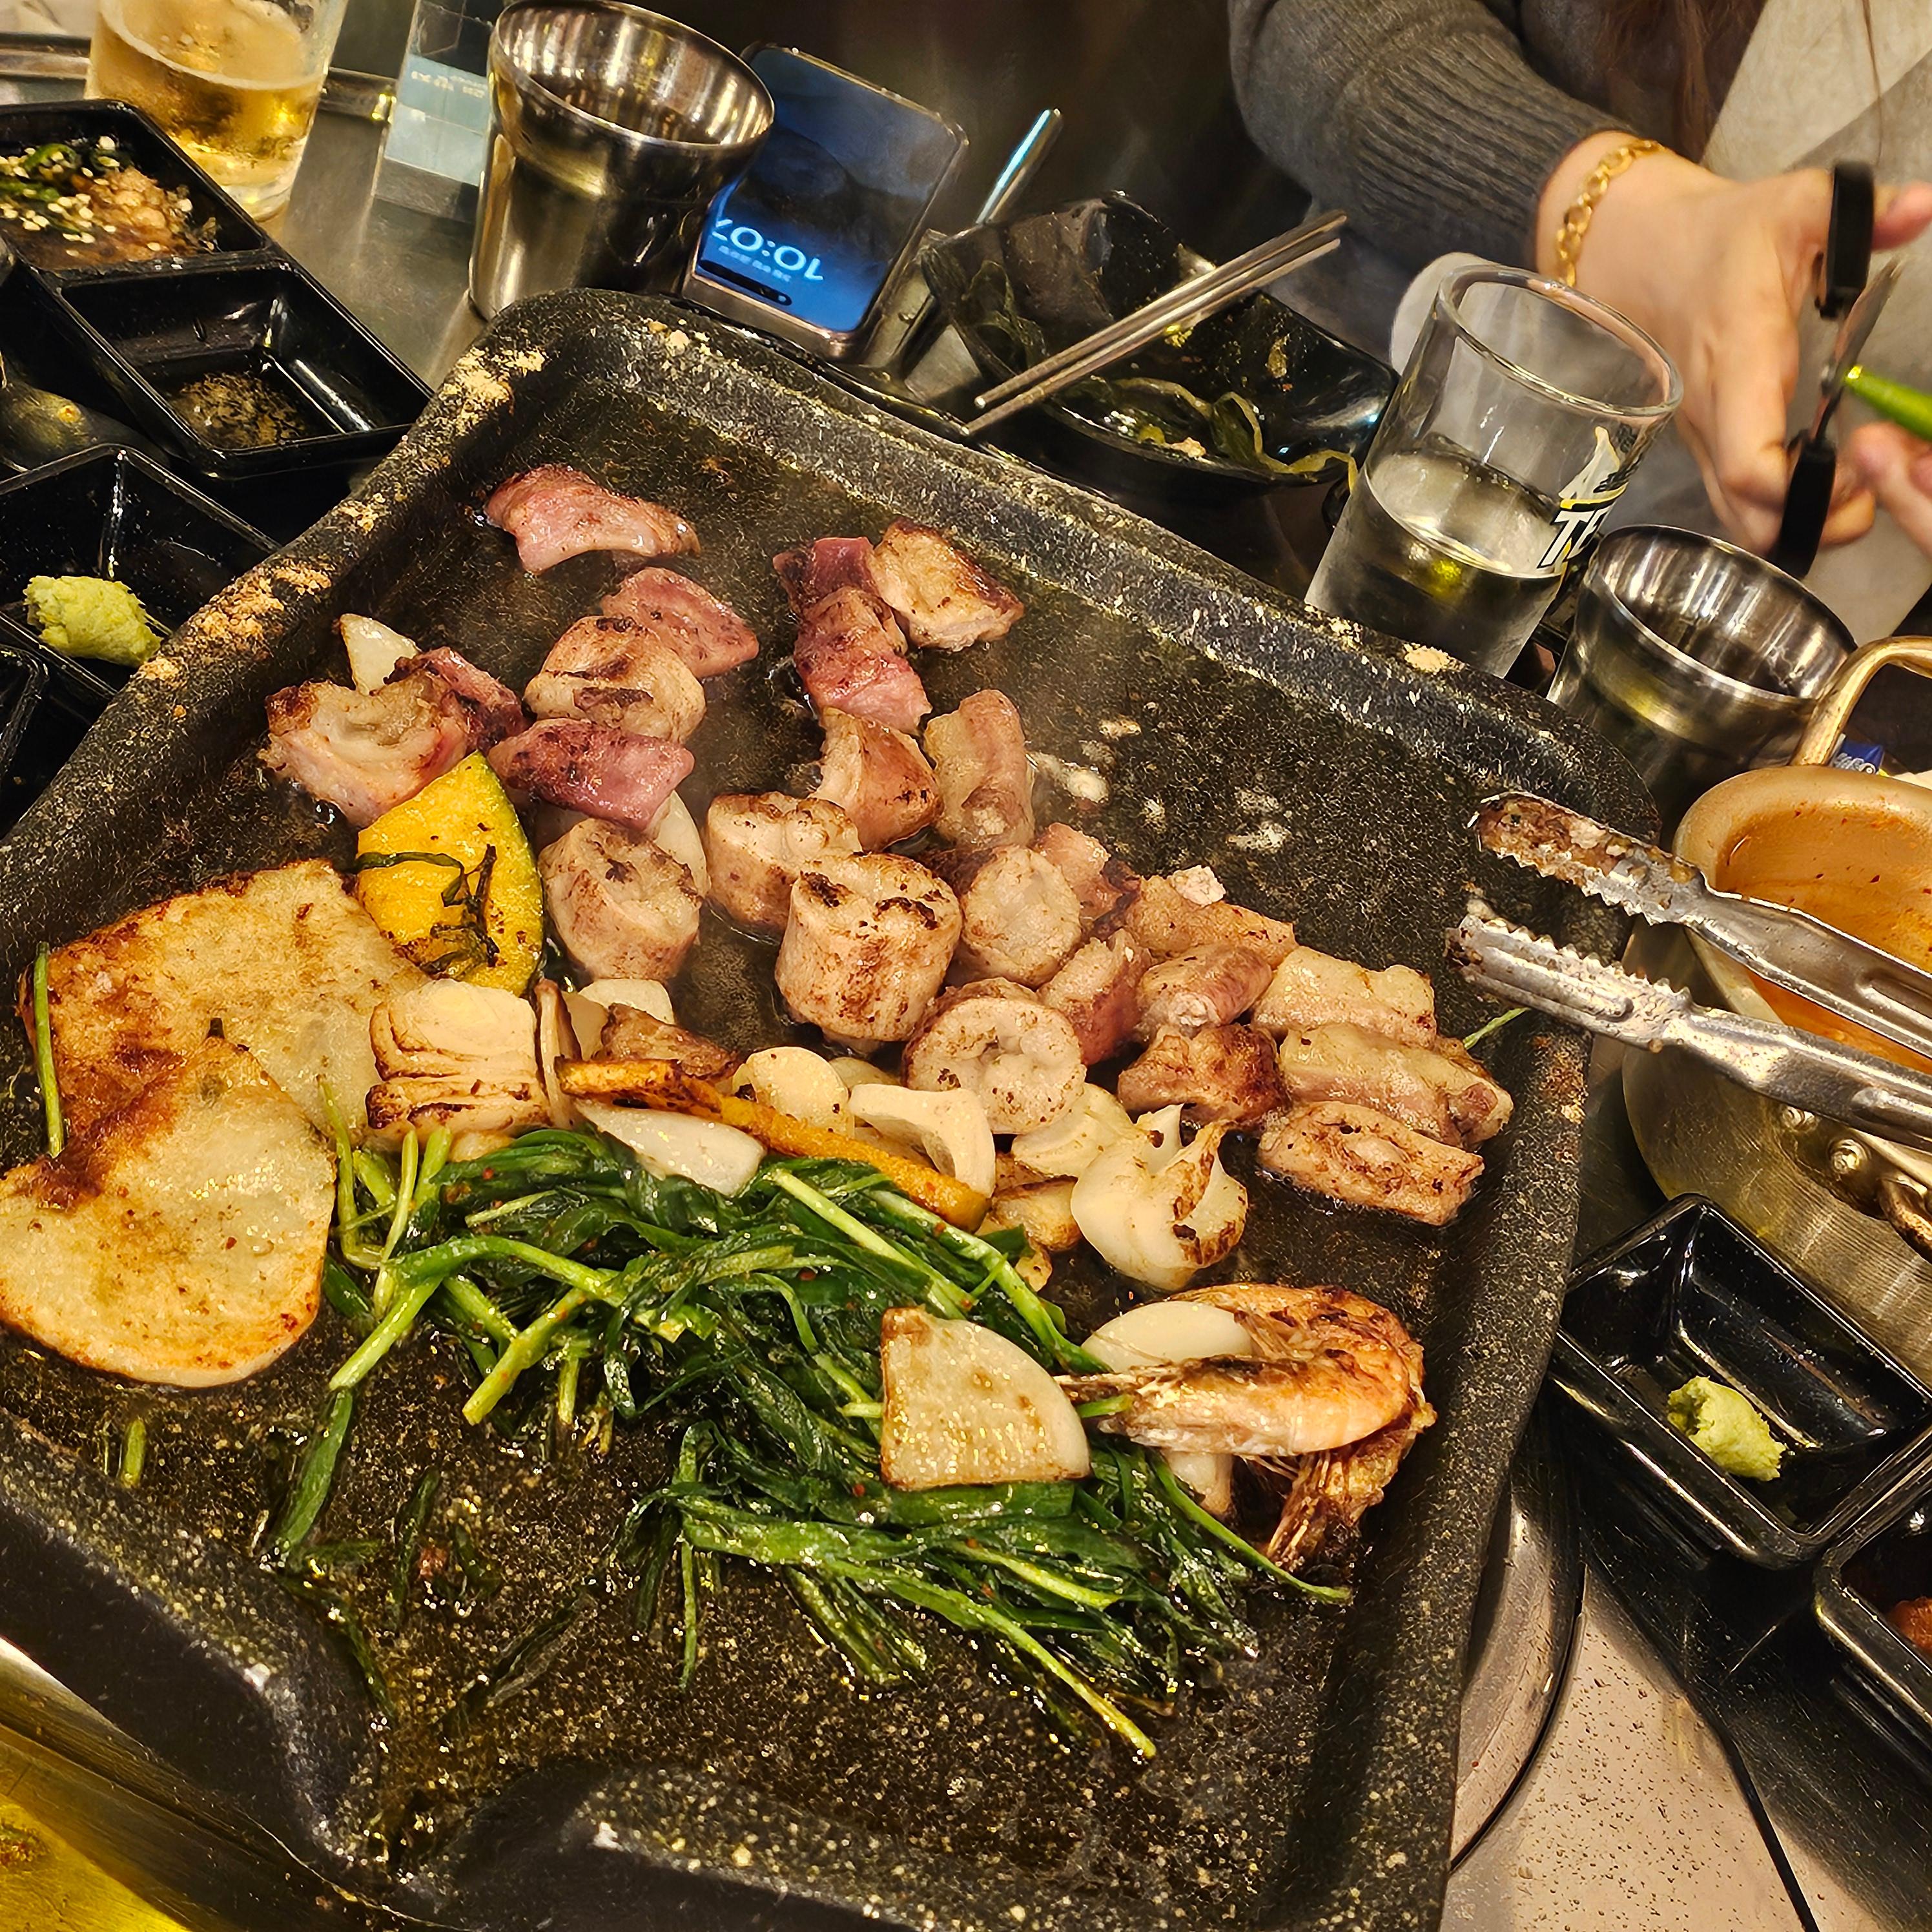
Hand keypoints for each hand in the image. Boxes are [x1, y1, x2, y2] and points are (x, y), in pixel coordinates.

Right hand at [1536, 135, 1931, 554]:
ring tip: (1850, 485)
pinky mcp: (1706, 449)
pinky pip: (1738, 504)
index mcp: (1738, 364)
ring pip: (1742, 523)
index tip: (1859, 465)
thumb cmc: (1726, 237)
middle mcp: (1712, 418)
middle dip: (1813, 524)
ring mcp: (1704, 440)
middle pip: (1749, 517)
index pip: (1751, 465)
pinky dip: (1781, 510)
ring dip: (1798, 524)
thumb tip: (1922, 207)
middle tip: (1869, 488)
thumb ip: (1862, 208)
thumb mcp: (1797, 203)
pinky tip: (1819, 476)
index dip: (1804, 492)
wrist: (1647, 259)